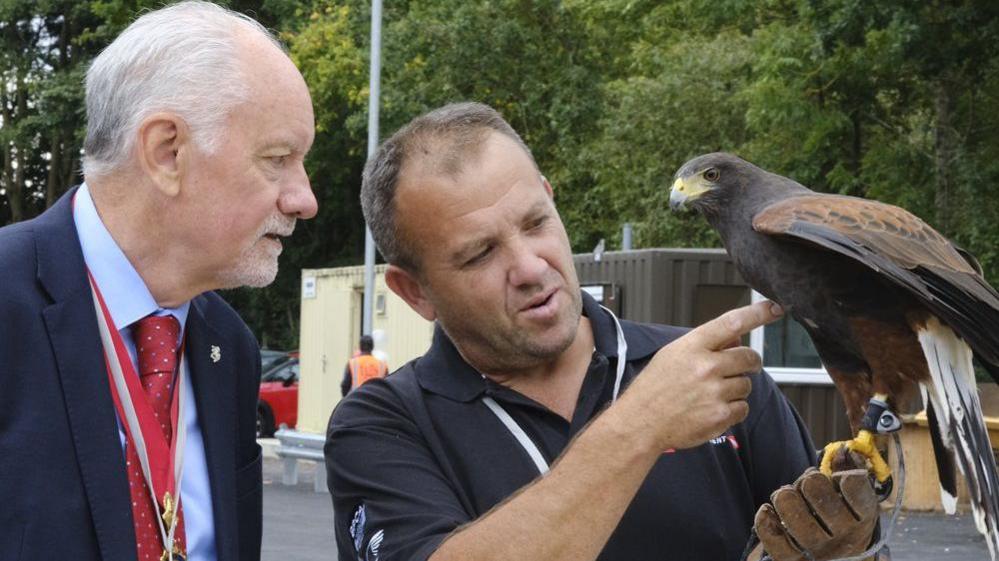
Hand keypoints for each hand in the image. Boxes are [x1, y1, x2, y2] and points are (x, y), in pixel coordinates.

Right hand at [616, 300, 782, 450]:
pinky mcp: (720, 415)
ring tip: (710, 394)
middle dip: (749, 362)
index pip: (732, 323)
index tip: (776, 307)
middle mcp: (705, 367)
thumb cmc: (655, 387)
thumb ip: (706, 344)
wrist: (641, 423)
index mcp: (692, 346)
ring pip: (746, 384)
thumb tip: (737, 336)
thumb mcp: (674, 355)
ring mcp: (714, 392)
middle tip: (738, 367)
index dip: (758, 313)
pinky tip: (711, 409)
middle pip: (749, 356)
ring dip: (736, 388)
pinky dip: (733, 409)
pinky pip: (743, 407)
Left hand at [754, 468, 879, 560]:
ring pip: (797, 520)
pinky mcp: (793, 560)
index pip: (855, 490)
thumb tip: (839, 452)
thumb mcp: (853, 494)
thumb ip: (848, 469)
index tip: (840, 478)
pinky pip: (775, 542)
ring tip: (786, 495)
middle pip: (821, 499)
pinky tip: (767, 510)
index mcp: (862, 517)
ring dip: (786, 498)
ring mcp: (818, 551)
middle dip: (809, 482)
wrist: (838, 556)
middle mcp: (843, 537)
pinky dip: (765, 522)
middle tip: (807, 482)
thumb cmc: (843, 514)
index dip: (844, 477)